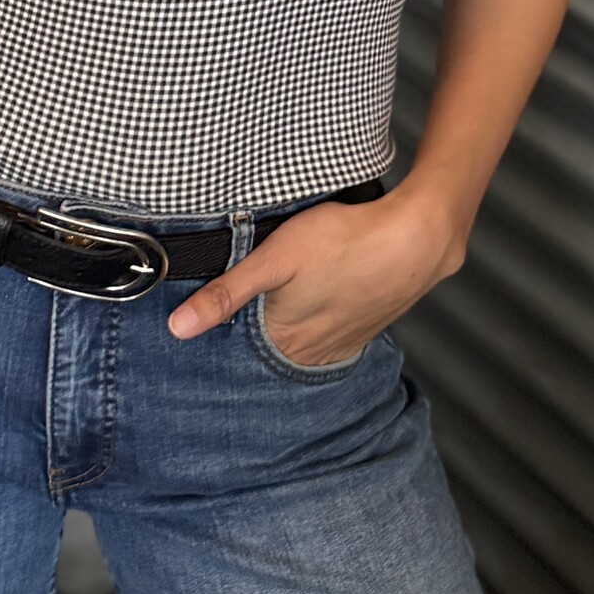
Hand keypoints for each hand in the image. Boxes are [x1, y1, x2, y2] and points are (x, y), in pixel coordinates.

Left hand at [165, 181, 468, 365]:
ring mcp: (342, 343)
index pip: (239, 352)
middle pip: (269, 349)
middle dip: (251, 334)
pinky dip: (315, 324)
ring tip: (277, 302)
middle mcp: (312, 353)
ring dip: (285, 329)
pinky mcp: (364, 327)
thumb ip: (225, 294)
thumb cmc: (342, 241)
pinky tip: (314, 301)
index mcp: (285, 341)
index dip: (221, 335)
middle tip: (238, 308)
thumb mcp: (273, 258)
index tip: (203, 328)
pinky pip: (328, 334)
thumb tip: (177, 329)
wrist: (416, 240)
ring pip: (299, 343)